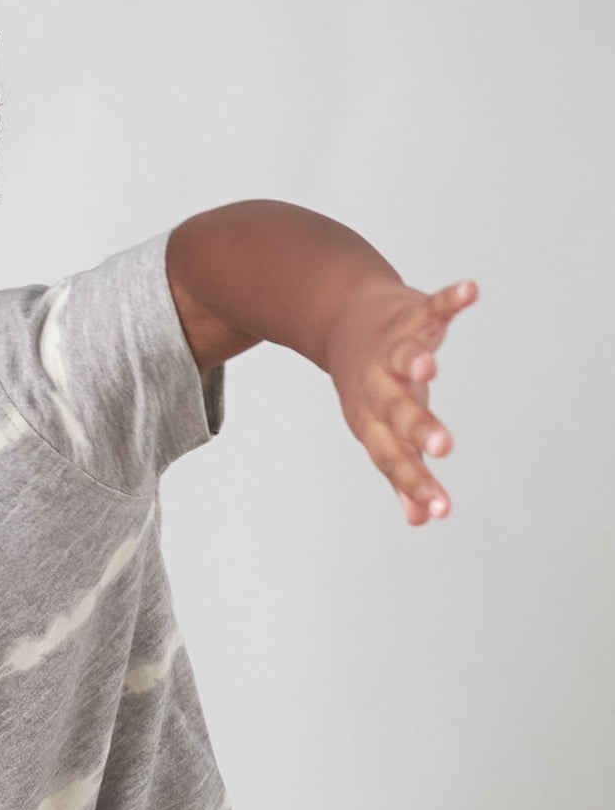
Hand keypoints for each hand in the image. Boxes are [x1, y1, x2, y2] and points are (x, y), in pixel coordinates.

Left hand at [324, 278, 477, 524]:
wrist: (339, 320)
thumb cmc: (372, 385)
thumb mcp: (382, 429)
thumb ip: (404, 470)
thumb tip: (421, 518)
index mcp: (373, 420)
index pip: (391, 457)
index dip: (412, 483)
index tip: (440, 509)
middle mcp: (378, 386)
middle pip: (396, 411)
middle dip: (418, 428)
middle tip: (443, 447)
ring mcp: (391, 348)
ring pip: (402, 357)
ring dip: (414, 361)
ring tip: (430, 367)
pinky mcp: (408, 314)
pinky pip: (430, 306)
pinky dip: (449, 299)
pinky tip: (471, 291)